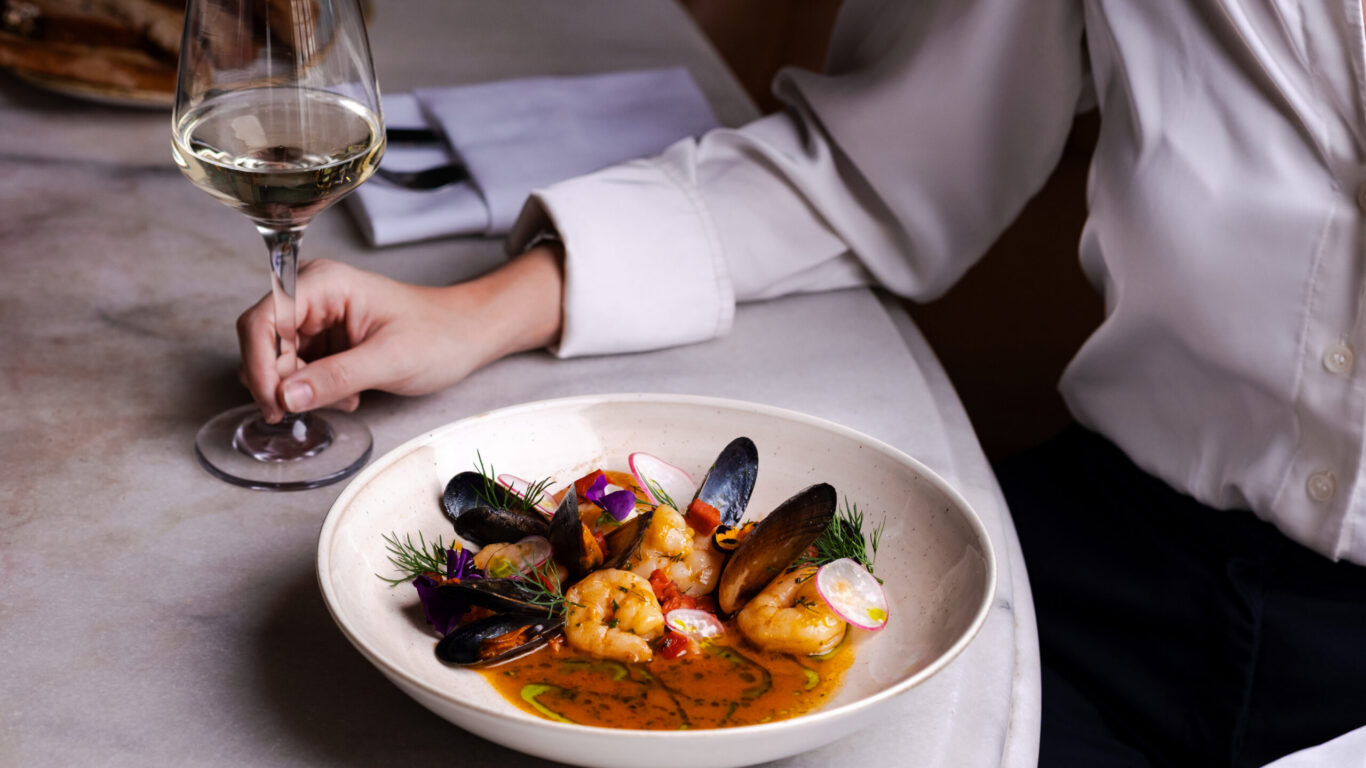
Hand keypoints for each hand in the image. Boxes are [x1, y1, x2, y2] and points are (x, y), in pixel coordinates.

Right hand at [236, 245, 563, 422]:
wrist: (468, 336)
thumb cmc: (439, 335)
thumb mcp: (389, 360)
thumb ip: (336, 377)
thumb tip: (286, 397)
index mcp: (324, 284)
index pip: (263, 320)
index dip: (260, 364)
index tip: (275, 404)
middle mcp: (313, 295)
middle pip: (263, 342)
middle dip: (280, 382)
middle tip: (304, 411)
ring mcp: (318, 317)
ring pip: (279, 361)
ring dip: (302, 389)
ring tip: (345, 397)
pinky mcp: (325, 339)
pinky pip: (300, 370)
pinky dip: (316, 390)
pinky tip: (350, 395)